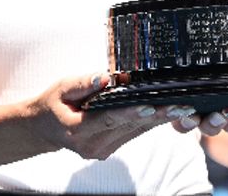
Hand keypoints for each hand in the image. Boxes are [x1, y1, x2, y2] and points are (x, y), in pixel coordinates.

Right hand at [27, 73, 199, 159]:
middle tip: (183, 105)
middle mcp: (91, 145)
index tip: (151, 107)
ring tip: (184, 107)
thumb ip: (84, 83)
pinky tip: (170, 111)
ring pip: (136, 132)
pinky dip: (151, 122)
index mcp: (77, 129)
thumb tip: (106, 77)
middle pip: (129, 126)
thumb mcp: (62, 88)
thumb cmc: (54, 103)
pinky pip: (133, 134)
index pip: (108, 119)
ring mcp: (101, 151)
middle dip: (157, 115)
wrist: (43, 128)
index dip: (130, 113)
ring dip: (160, 119)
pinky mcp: (109, 150)